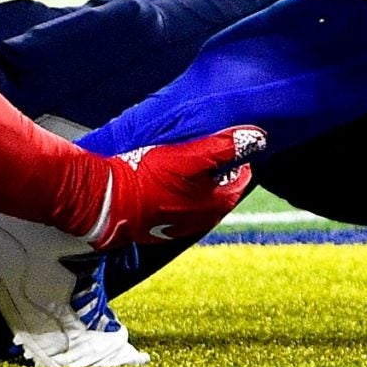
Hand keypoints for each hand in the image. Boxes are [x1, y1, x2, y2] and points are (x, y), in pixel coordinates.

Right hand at [89, 126, 264, 250]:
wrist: (109, 201)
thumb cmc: (149, 176)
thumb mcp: (190, 155)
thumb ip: (224, 146)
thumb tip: (257, 137)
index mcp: (217, 203)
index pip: (241, 178)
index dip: (235, 159)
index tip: (224, 144)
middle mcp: (203, 220)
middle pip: (221, 190)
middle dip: (216, 172)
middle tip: (203, 151)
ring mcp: (181, 227)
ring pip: (200, 200)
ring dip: (196, 184)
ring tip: (182, 164)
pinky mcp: (160, 229)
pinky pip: (179, 209)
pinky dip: (178, 195)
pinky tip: (164, 182)